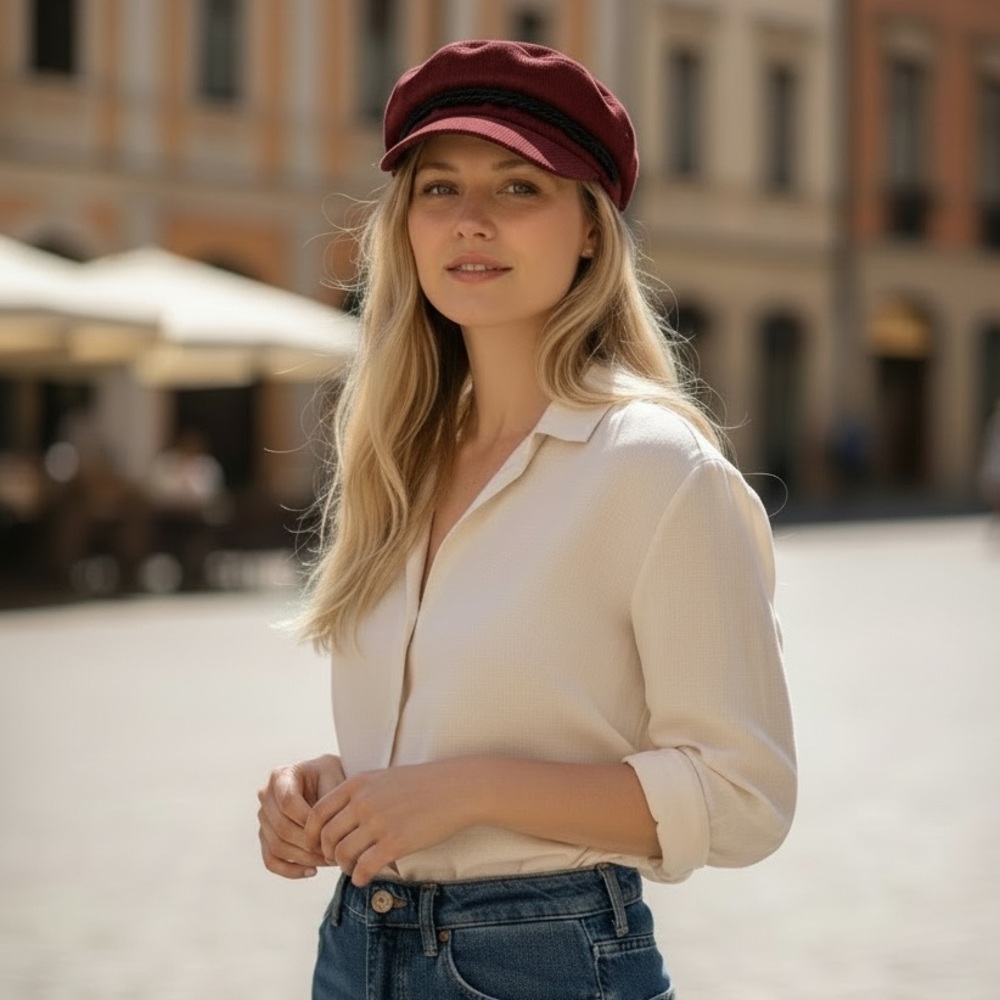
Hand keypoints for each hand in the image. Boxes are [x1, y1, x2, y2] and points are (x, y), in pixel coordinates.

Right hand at [257, 754, 345, 878]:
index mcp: (281, 776)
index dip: (309, 821)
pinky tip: (313, 871)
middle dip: (310, 844)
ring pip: (277, 846)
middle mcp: (266, 796)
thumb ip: (329, 801)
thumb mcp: (336, 780)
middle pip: (282, 828)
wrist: (330, 784)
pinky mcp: (266, 837)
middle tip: (335, 852)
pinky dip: (290, 870)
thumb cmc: (335, 779)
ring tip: (330, 861)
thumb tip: (323, 833)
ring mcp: (264, 818)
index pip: (288, 803)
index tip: (332, 830)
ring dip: (305, 858)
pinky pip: (271, 860)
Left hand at [305, 760, 481, 886]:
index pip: (316, 812)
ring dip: (344, 867)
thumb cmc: (423, 785)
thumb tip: (338, 819)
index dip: (311, 834)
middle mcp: (363, 802)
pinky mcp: (395, 842)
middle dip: (328, 853)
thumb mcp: (384, 779)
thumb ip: (359, 794)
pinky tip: (365, 879)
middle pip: (326, 836)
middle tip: (337, 861)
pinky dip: (359, 878)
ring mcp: (378, 822)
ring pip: (342, 854)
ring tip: (354, 869)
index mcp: (358, 784)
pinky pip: (363, 868)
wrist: (458, 789)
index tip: (316, 846)